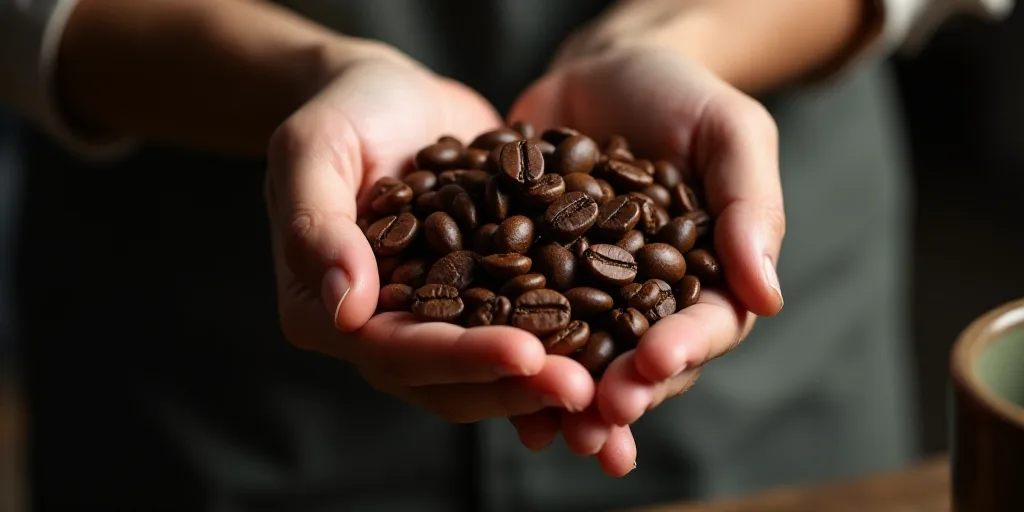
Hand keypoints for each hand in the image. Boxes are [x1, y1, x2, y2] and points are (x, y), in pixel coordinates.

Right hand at [265, 51, 594, 423]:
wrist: (390, 96)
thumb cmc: (342, 112)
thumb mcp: (313, 149)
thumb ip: (319, 225)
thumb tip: (347, 309)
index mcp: (328, 310)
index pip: (395, 350)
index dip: (460, 357)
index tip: (524, 354)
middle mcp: (383, 329)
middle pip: (450, 378)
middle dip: (518, 385)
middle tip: (584, 388)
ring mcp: (436, 318)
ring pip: (491, 368)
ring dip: (547, 377)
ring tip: (608, 379)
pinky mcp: (481, 296)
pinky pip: (521, 327)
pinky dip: (564, 340)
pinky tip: (615, 341)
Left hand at [507, 47, 785, 474]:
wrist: (604, 71)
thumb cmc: (680, 95)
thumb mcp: (729, 132)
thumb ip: (749, 205)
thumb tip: (769, 294)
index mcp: (708, 278)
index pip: (705, 325)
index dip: (681, 348)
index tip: (654, 363)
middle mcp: (648, 300)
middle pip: (640, 361)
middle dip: (620, 392)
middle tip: (598, 416)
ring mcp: (587, 294)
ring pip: (580, 359)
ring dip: (564, 396)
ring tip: (546, 429)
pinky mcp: (533, 278)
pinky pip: (520, 320)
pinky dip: (508, 353)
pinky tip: (488, 378)